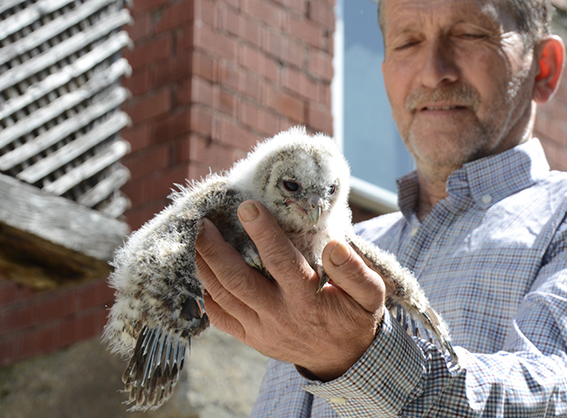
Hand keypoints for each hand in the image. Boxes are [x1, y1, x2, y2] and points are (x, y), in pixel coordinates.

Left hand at [194, 200, 385, 380]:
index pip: (280, 262)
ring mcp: (261, 330)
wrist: (345, 360)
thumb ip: (355, 270)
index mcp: (307, 300)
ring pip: (222, 296)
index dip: (262, 233)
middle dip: (214, 248)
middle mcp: (279, 316)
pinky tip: (202, 269)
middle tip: (203, 221)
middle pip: (236, 280)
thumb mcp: (370, 294)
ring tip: (195, 237)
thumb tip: (333, 245)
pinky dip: (205, 292)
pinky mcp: (251, 338)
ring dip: (204, 265)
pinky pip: (219, 317)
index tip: (246, 206)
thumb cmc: (355, 316)